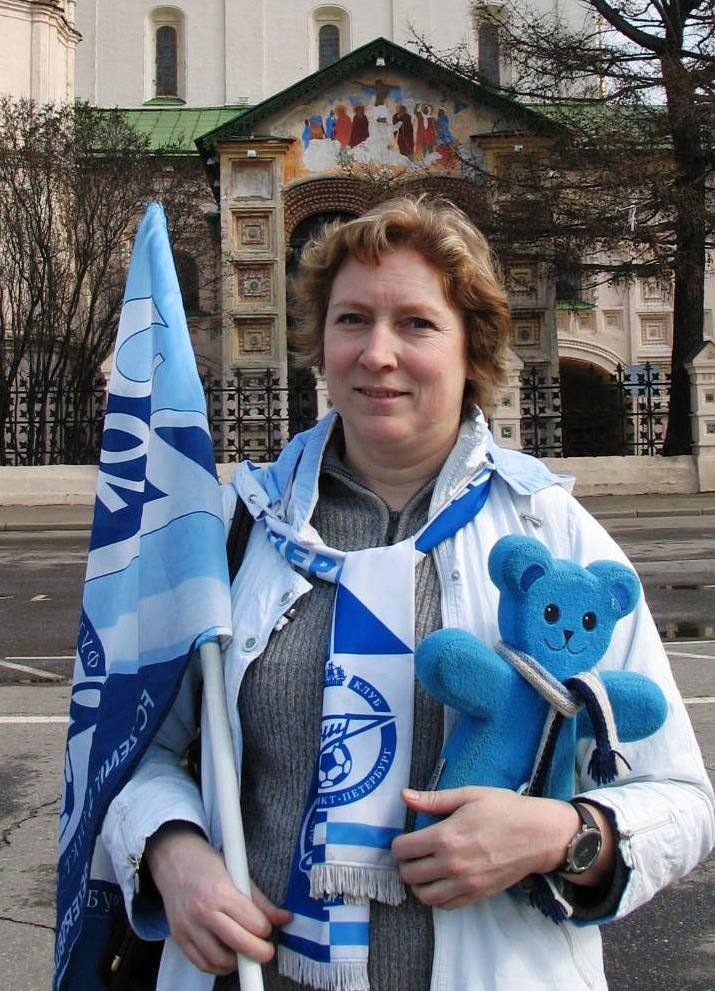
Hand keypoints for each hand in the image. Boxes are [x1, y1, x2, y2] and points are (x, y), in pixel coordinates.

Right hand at [145, 823, 291, 974]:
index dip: (265, 929)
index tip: (267, 928)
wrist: (173, 860)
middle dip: (259, 953)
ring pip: (219, 960)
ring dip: (237, 962)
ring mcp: (189, 927)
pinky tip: (227, 957)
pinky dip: (217, 966)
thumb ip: (261, 900)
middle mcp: (203, 912)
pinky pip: (201, 964)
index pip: (253, 923)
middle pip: (239, 944)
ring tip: (245, 952)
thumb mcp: (237, 873)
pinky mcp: (179, 938)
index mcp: (221, 892)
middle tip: (266, 951)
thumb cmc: (207, 864)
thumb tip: (284, 918)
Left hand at [392, 787, 580, 909]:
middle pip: (408, 874)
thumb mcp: (469, 795)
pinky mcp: (477, 895)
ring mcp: (465, 884)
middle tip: (413, 854)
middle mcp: (452, 864)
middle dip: (405, 863)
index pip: (403, 850)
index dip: (398, 844)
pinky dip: (436, 897)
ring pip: (423, 896)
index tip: (405, 839)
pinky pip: (445, 906)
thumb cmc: (504, 809)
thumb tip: (404, 796)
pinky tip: (439, 882)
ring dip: (418, 884)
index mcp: (446, 837)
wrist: (538, 834)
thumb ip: (433, 799)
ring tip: (424, 870)